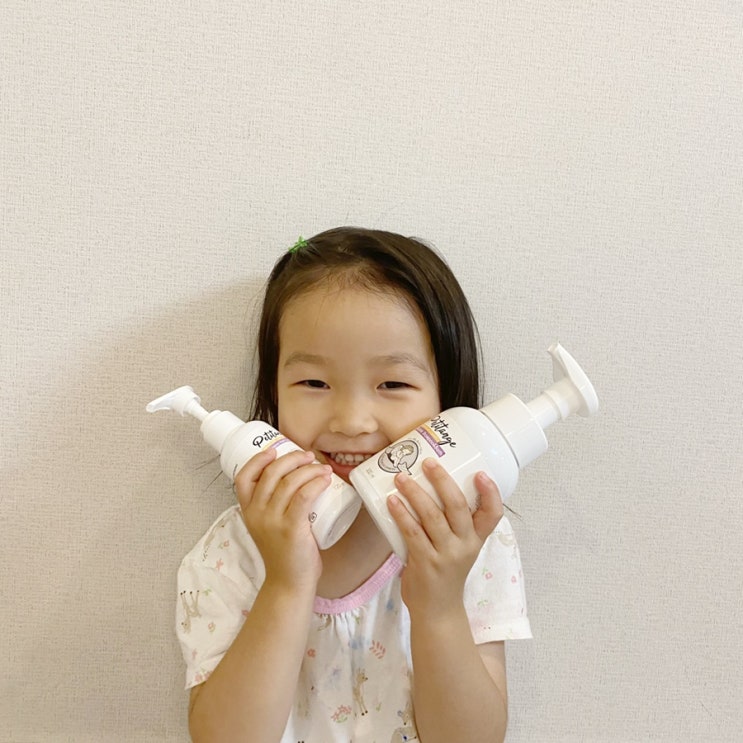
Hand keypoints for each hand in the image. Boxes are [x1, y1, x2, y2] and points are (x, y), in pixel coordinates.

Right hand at [234, 448, 329, 590]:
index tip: (274, 450)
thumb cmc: (284, 552)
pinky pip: (304, 497)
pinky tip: (325, 479)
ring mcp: (273, 521)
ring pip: (290, 482)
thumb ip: (274, 506)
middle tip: (308, 456)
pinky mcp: (291, 529)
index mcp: (248, 511)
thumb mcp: (268, 525)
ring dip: (309, 469)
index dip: (257, 459)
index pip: (243, 477)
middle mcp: (257, 514)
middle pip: (270, 473)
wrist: (289, 583)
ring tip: (322, 468)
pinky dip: (315, 483)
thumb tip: (295, 477)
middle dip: (291, 458)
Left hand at [388, 459, 502, 619]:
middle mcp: (465, 545)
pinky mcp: (426, 563)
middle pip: (458, 507)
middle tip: (427, 462)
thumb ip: (450, 522)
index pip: (493, 515)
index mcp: (477, 539)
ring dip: (415, 493)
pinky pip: (412, 532)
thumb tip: (426, 483)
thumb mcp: (459, 547)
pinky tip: (391, 501)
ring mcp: (446, 555)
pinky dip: (401, 514)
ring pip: (432, 516)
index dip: (491, 493)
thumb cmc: (445, 571)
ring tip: (401, 477)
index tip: (481, 473)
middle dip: (442, 481)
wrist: (437, 610)